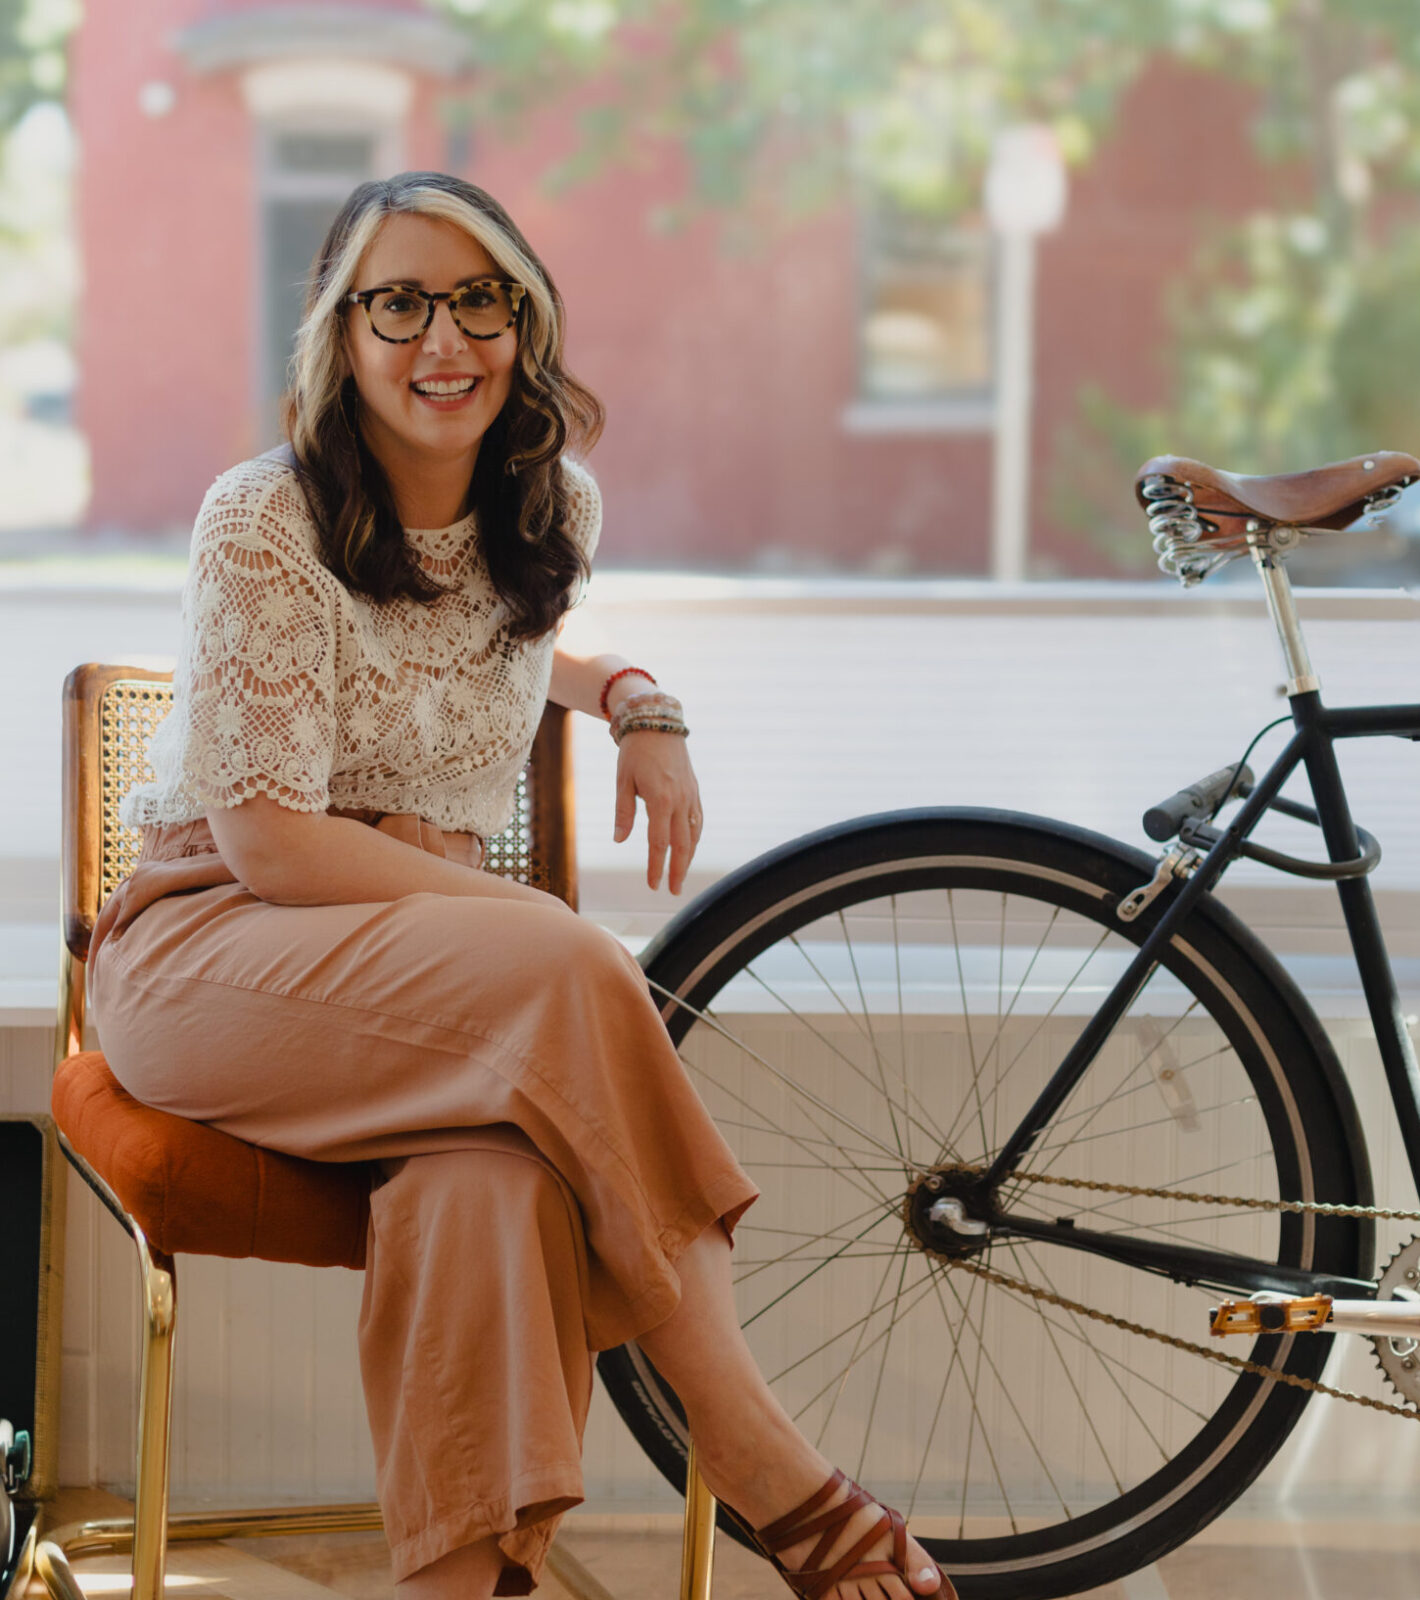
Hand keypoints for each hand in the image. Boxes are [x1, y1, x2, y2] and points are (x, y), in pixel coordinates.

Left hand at [613, 731, 702, 893]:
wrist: (657, 722)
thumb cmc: (635, 752)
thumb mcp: (623, 781)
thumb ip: (623, 812)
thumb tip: (619, 840)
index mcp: (660, 800)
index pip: (659, 843)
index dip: (656, 866)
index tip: (653, 885)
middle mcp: (680, 800)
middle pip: (682, 844)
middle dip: (678, 870)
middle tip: (674, 891)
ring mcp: (690, 795)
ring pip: (694, 834)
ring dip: (689, 858)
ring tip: (681, 875)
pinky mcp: (694, 790)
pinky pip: (698, 820)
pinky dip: (695, 838)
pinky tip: (690, 848)